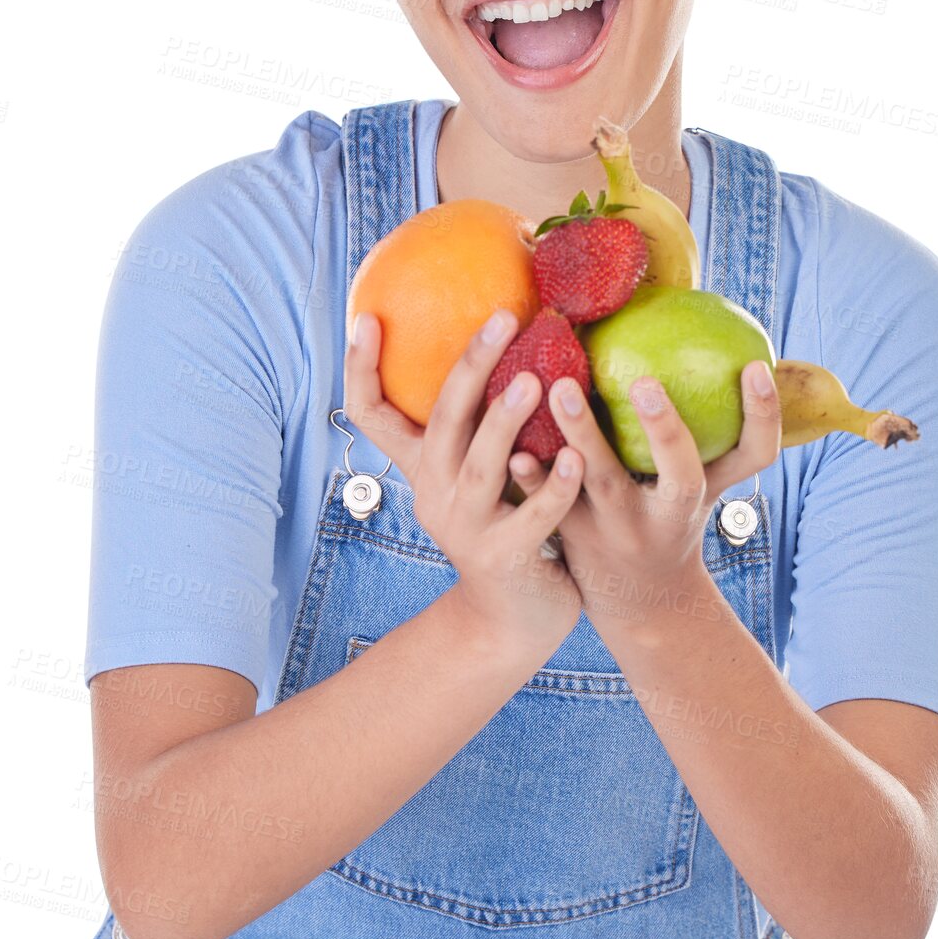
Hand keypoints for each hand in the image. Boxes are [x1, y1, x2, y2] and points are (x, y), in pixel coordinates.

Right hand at [344, 308, 586, 653]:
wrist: (513, 622)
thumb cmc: (506, 526)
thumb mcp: (481, 474)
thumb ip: (483, 424)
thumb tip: (503, 342)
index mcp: (424, 468)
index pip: (372, 414)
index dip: (362, 368)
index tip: (367, 316)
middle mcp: (435, 494)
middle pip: (440, 424)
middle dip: (469, 368)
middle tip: (503, 319)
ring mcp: (466, 530)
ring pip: (480, 468)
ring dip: (504, 423)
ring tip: (533, 381)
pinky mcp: (504, 560)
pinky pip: (531, 519)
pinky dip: (552, 489)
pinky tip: (575, 459)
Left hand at [507, 363, 781, 624]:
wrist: (642, 606)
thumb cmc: (672, 520)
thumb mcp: (703, 483)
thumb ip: (709, 428)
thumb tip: (715, 341)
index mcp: (707, 493)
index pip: (753, 456)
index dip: (763, 415)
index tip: (754, 366)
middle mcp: (670, 515)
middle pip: (680, 476)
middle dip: (666, 431)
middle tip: (646, 381)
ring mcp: (622, 530)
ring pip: (605, 483)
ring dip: (584, 434)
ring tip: (560, 387)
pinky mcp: (576, 539)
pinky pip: (552, 504)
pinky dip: (534, 478)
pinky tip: (516, 451)